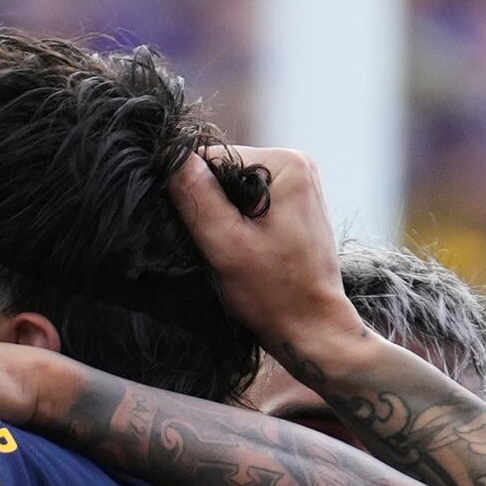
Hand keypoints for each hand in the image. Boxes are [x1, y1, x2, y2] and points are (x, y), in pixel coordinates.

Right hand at [173, 144, 360, 356]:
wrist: (312, 329)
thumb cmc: (275, 294)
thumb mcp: (226, 245)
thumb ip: (197, 196)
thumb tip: (172, 157)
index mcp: (287, 164)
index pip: (214, 157)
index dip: (195, 191)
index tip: (203, 229)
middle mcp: (298, 164)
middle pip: (225, 171)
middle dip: (213, 204)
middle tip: (220, 245)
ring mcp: (299, 184)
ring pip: (235, 188)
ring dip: (225, 216)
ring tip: (234, 249)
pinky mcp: (295, 204)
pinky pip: (250, 202)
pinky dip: (240, 223)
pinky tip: (245, 249)